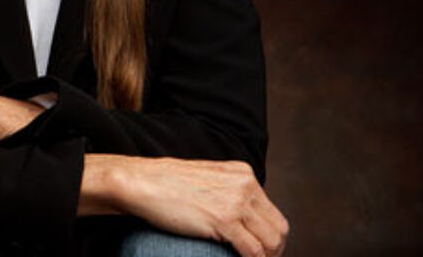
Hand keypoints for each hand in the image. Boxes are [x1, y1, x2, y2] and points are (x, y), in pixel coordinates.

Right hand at [84, 156, 288, 256]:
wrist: (144, 182)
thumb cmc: (168, 184)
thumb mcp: (208, 180)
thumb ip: (229, 193)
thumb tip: (244, 221)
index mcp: (242, 173)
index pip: (273, 213)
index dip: (270, 238)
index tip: (260, 253)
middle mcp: (244, 184)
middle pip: (278, 228)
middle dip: (273, 252)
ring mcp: (235, 201)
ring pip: (271, 242)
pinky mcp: (224, 219)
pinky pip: (253, 251)